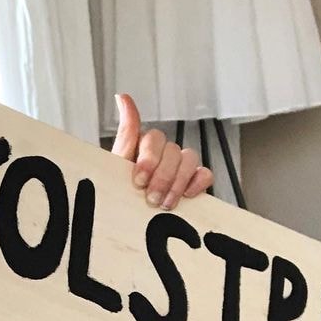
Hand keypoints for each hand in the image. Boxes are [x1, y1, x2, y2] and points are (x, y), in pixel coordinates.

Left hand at [111, 93, 213, 210]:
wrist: (129, 223)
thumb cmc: (121, 195)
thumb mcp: (115, 166)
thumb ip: (125, 134)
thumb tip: (123, 97)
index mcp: (143, 147)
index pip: (153, 138)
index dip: (148, 158)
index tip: (139, 179)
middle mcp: (162, 154)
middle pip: (172, 150)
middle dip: (162, 176)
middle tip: (151, 197)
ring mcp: (179, 167)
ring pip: (189, 159)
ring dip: (177, 182)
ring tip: (165, 203)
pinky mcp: (194, 182)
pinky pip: (205, 173)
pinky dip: (197, 183)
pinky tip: (186, 196)